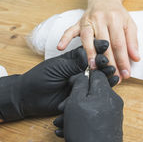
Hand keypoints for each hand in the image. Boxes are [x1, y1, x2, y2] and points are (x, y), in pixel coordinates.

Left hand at [0, 40, 116, 120]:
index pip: (88, 51)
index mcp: (73, 58)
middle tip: (110, 61)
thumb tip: (89, 54)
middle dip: (104, 61)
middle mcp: (79, 69)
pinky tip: (113, 83)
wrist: (28, 97)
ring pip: (98, 77)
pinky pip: (95, 90)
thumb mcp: (57, 68)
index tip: (106, 44)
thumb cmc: (39, 78)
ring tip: (114, 72)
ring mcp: (82, 82)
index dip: (97, 47)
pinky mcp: (82, 94)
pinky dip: (105, 86)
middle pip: (96, 63)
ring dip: (106, 74)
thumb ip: (74, 63)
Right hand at [53, 70, 125, 141]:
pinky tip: (67, 131)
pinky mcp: (111, 126)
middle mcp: (113, 101)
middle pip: (92, 92)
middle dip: (75, 99)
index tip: (71, 85)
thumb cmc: (85, 130)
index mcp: (106, 92)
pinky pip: (94, 118)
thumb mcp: (76, 102)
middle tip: (62, 109)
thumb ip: (80, 84)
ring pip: (91, 107)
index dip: (82, 77)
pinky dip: (81, 122)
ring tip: (61, 123)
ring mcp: (113, 114)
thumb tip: (84, 74)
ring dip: (75, 113)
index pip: (96, 74)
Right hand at [58, 0, 139, 79]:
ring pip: (88, 38)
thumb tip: (136, 58)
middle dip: (109, 62)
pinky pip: (70, 30)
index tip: (125, 73)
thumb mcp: (129, 24)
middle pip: (104, 43)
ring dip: (90, 54)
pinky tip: (61, 47)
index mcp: (115, 19)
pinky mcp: (79, 22)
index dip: (122, 60)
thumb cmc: (117, 14)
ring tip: (93, 67)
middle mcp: (101, 19)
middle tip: (112, 76)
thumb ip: (132, 42)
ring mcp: (88, 20)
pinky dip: (65, 38)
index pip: (119, 43)